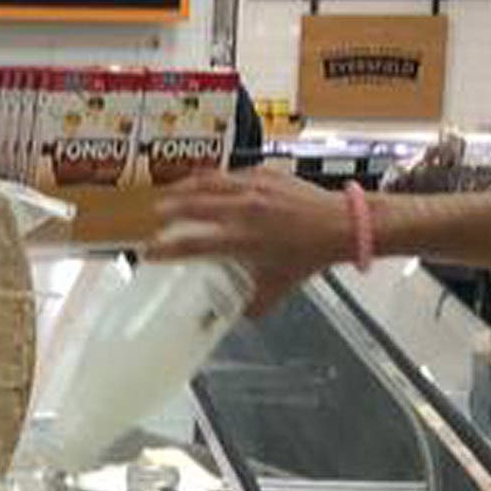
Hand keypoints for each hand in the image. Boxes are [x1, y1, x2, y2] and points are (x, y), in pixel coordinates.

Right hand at [153, 167, 363, 314]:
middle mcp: (243, 210)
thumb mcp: (278, 287)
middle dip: (169, 210)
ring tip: (173, 191)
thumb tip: (235, 316)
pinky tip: (210, 182)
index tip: (148, 252)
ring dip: (186, 187)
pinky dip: (216, 179)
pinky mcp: (265, 173)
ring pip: (208, 182)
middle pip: (192, 206)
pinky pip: (231, 174)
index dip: (165, 249)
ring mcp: (253, 188)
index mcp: (241, 240)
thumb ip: (252, 304)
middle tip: (157, 215)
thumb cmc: (311, 256)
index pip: (191, 244)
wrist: (342, 224)